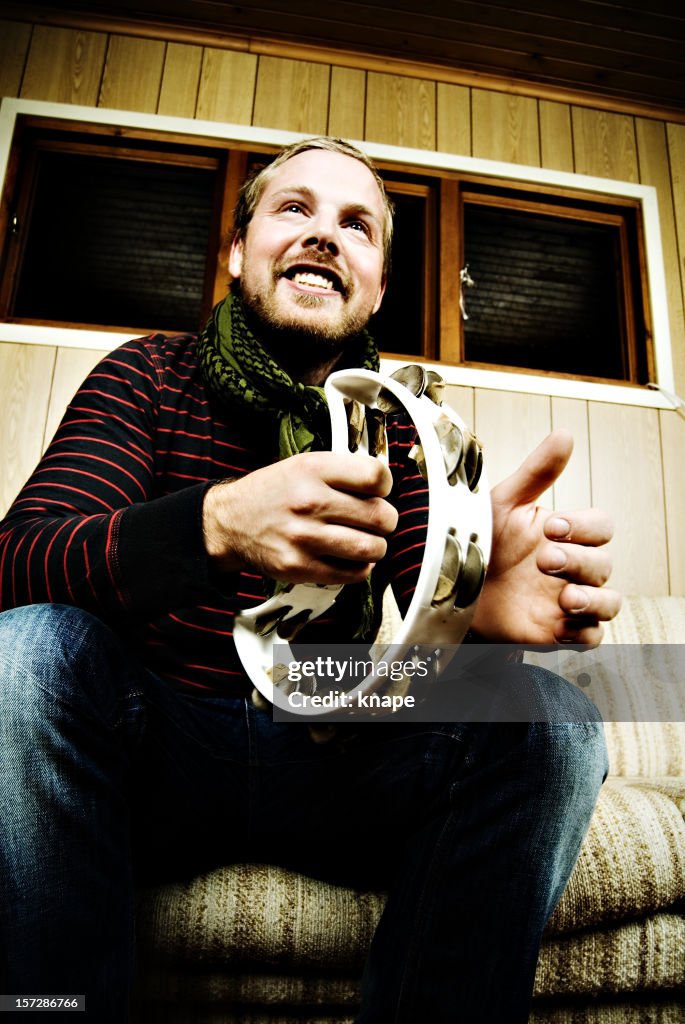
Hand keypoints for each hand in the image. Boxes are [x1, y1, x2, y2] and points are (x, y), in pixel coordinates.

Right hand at [202, 451, 397, 583]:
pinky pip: (354, 573)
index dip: (384, 485)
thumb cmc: (274, 493)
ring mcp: (304, 538)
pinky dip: (360, 567)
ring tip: (365, 540)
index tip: (377, 491)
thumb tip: (385, 486)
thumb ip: (343, 471)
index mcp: (313, 470)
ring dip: (376, 546)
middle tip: (376, 520)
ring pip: (372, 548)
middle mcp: (309, 502)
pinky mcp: (299, 567)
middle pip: (381, 516)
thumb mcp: (304, 464)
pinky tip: (349, 557)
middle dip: (385, 520)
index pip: (376, 476)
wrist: (231, 521)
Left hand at [470, 429, 621, 645]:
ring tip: (565, 598)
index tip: (553, 526)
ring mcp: (569, 601)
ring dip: (594, 601)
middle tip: (545, 560)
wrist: (451, 590)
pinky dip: (583, 633)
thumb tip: (564, 435)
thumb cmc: (480, 542)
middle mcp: (574, 567)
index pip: (601, 526)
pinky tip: (560, 627)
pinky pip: (592, 637)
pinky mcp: (559, 633)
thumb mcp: (503, 505)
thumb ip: (536, 473)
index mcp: (566, 534)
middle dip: (579, 562)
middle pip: (604, 564)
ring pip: (610, 603)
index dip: (585, 526)